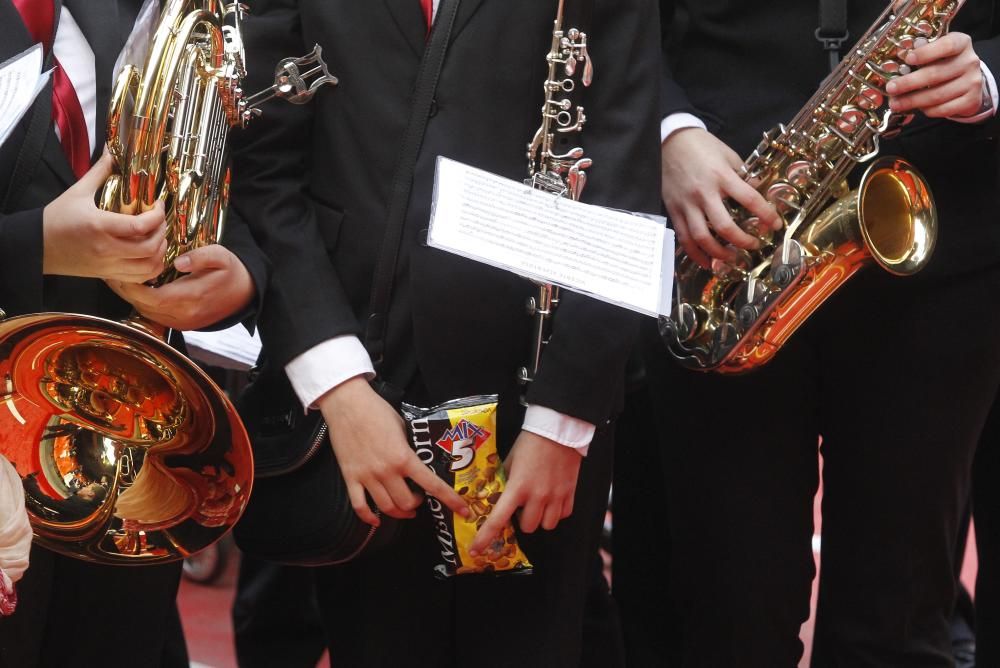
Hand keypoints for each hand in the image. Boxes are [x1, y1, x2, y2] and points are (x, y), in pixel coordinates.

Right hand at [42, 153, 166, 281]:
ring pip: (148, 268)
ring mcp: (108, 265)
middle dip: (162, 233)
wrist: (36, 246)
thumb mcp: (77, 192)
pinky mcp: (107, 276)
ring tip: (158, 237)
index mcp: (99, 226)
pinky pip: (139, 278)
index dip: (157, 216)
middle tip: (160, 221)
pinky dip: (151, 268)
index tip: (158, 204)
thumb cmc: (56, 218)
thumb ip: (99, 172)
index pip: (140, 226)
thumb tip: (112, 152)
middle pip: (150, 248)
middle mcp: (106, 249)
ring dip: (160, 253)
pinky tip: (151, 255)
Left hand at [107, 245, 255, 329]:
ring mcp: (182, 322)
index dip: (129, 286)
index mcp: (191, 297)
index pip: (150, 296)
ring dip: (131, 297)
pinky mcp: (182, 324)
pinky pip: (154, 315)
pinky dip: (141, 302)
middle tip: (109, 271)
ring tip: (117, 278)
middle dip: (124, 290)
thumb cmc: (232, 272)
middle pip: (143, 306)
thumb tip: (178, 261)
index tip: (116, 269)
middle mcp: (184, 315)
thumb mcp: (221, 256)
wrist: (247, 294)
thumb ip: (200, 257)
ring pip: (146, 312)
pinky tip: (135, 288)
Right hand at [316, 377, 469, 525]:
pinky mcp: (350, 477)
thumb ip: (411, 448)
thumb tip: (419, 460)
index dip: (450, 500)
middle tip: (419, 499)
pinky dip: (369, 518)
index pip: (432, 485)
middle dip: (417, 505)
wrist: (347, 404)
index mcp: (404, 457)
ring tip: (404, 508)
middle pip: (406, 503)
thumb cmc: (377, 410)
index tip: (463, 511)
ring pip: (386, 508)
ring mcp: (367, 476)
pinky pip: (359, 506)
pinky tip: (376, 520)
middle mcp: (387, 471)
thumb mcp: (403, 427)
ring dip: (399, 512)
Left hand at [469, 430, 581, 555]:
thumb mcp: (510, 459)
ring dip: (540, 519)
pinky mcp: (569, 492)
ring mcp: (555, 496)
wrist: (557, 430)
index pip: (498, 519)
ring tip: (537, 505)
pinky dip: (556, 512)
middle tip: (520, 507)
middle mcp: (537, 496)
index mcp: (517, 487)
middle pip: (528, 527)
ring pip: (547, 525)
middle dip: (521, 521)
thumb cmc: (531, 442)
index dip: (485, 537)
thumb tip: (491, 490)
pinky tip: (552, 501)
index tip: (477, 549)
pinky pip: (564, 515)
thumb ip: (502, 478)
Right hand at [661, 128, 780, 267]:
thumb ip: (742, 176)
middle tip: (753, 245)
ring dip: (719, 253)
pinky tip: (706, 261)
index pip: (749, 200)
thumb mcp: (728, 155)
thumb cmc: (701, 146)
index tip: (775, 225)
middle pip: (724, 227)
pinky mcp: (674, 210)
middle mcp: (704, 193)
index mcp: (722, 176)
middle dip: (742, 241)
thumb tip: (756, 193)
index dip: (765, 215)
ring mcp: (687, 204)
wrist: (670, 140)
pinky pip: (684, 237)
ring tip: (731, 258)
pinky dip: (695, 253)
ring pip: (702, 238)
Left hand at [888, 33, 986, 118]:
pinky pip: (944, 109)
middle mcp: (970, 61)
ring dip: (912, 100)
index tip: (907, 59)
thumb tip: (898, 61)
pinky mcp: (971, 100)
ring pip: (937, 94)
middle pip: (936, 74)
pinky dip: (927, 110)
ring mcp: (972, 81)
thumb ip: (922, 55)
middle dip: (909, 82)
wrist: (968, 82)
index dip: (926, 53)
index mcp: (961, 43)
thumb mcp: (938, 53)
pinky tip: (917, 108)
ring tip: (895, 103)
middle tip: (891, 88)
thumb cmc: (946, 64)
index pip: (946, 45)